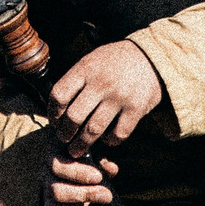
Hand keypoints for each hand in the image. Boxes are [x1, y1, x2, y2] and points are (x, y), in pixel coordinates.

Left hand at [49, 40, 165, 154]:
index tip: (54, 121)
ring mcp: (119, 96)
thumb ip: (76, 80)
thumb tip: (56, 106)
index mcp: (86, 68)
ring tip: (78, 149)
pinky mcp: (136, 108)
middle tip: (64, 139)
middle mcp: (101, 83)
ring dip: (82, 144)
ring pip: (93, 130)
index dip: (52, 113)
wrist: (152, 56)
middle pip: (74, 117)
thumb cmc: (115, 61)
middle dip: (65, 133)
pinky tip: (106, 139)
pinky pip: (118, 134)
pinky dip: (110, 141)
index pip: (59, 95)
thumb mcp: (92, 60)